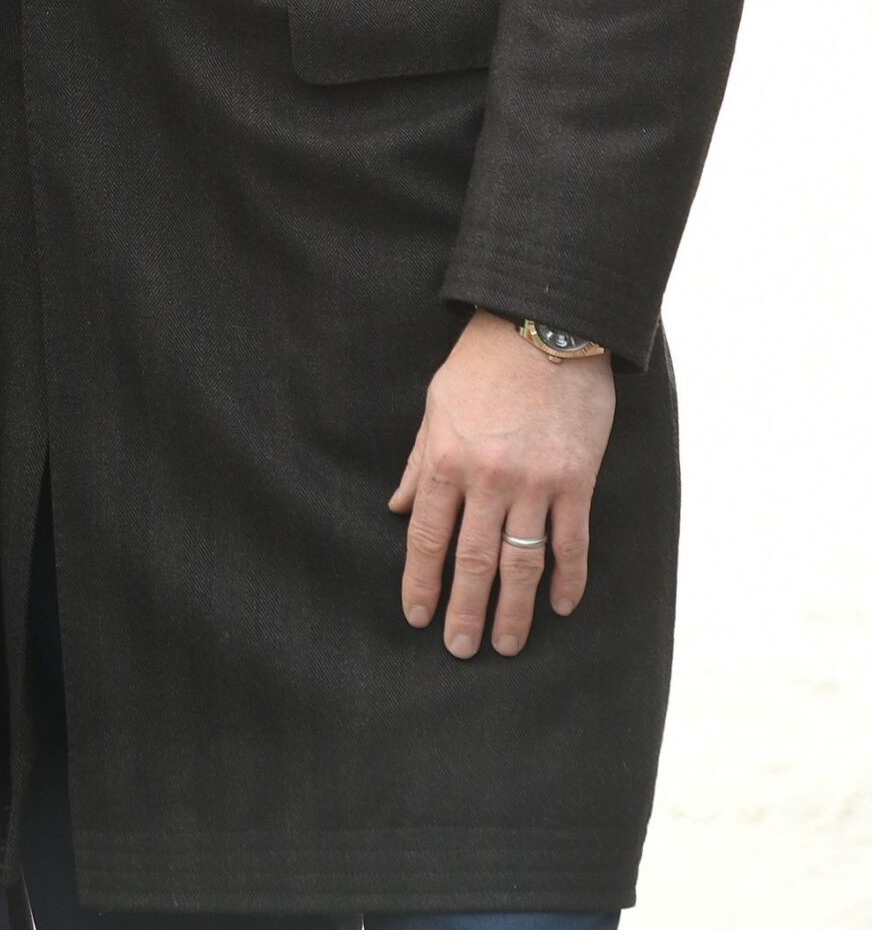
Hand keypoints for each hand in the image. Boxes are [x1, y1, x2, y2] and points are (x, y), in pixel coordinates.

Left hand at [388, 309, 614, 658]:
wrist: (544, 324)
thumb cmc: (483, 362)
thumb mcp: (436, 405)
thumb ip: (420, 462)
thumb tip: (398, 508)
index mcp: (447, 459)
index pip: (428, 537)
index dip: (421, 582)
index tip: (418, 617)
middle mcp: (488, 479)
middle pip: (473, 561)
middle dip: (464, 610)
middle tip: (461, 650)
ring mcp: (536, 482)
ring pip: (522, 562)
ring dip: (515, 610)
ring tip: (507, 645)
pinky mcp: (577, 480)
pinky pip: (572, 542)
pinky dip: (569, 579)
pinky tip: (562, 606)